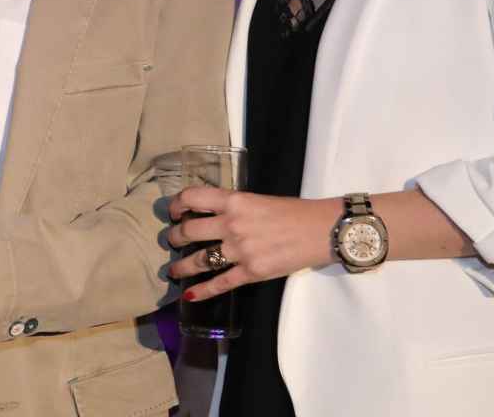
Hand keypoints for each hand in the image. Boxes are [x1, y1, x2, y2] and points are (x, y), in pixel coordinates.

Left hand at [163, 188, 338, 301]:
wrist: (321, 229)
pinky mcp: (251, 272)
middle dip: (174, 237)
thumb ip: (234, 207)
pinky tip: (189, 295)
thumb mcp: (258, 200)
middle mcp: (232, 224)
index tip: (173, 212)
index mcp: (234, 201)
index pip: (192, 197)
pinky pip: (220, 283)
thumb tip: (213, 215)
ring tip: (173, 270)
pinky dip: (202, 291)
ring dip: (181, 266)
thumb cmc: (293, 212)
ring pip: (198, 260)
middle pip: (189, 231)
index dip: (176, 205)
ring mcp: (240, 250)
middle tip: (172, 241)